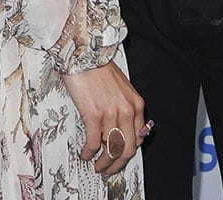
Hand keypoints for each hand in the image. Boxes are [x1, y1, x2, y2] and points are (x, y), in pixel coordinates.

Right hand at [62, 60, 144, 177]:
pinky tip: (84, 153)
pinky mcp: (94, 114)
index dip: (128, 153)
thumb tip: (121, 132)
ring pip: (111, 150)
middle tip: (107, 169)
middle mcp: (126, 110)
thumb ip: (125, 109)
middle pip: (127, 149)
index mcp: (136, 104)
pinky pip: (93, 143)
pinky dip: (88, 153)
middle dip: (117, 164)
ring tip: (96, 165)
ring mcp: (111, 113)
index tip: (120, 158)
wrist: (86, 54)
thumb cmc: (100, 69)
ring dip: (103, 163)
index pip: (138, 139)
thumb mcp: (121, 89)